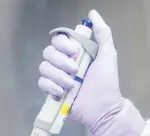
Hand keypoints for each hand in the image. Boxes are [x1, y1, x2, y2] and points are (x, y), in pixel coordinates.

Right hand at [38, 9, 144, 135]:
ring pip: (43, 67)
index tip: (75, 51)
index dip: (63, 43)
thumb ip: (102, 33)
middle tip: (76, 70)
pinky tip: (62, 92)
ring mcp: (57, 78)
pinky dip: (51, 86)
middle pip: (48, 52)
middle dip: (61, 61)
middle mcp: (63, 63)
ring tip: (72, 85)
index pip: (58, 39)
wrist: (104, 108)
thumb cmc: (107, 82)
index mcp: (75, 52)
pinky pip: (42, 82)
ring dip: (58, 75)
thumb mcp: (108, 55)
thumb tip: (92, 13)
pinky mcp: (52, 92)